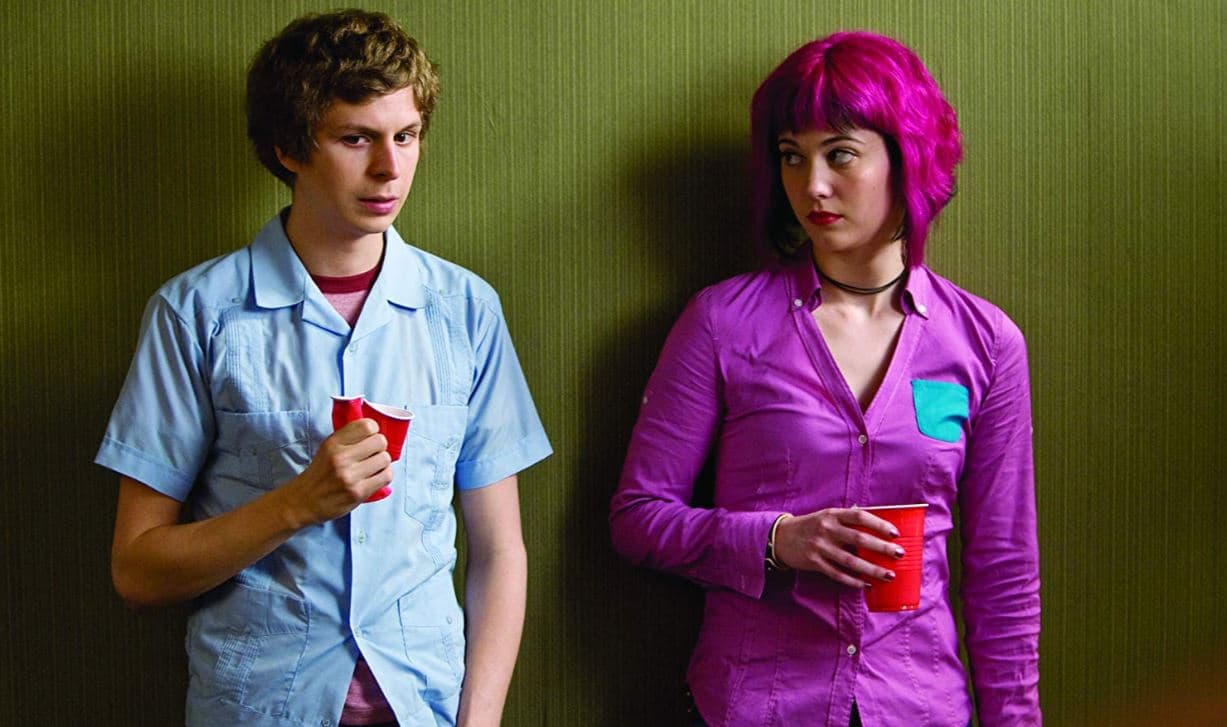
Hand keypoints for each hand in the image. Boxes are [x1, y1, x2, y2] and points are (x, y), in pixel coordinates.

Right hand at [280, 419, 392, 526]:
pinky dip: (384, 476)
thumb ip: (349, 438)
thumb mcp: (328, 448)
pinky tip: (374, 478)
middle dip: (379, 448)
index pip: (367, 426)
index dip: (373, 431)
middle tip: (372, 454)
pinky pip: (386, 476)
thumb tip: (376, 430)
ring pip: (385, 459)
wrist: (303, 501)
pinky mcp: (358, 492)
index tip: (369, 438)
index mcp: (333, 443)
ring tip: (372, 468)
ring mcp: (350, 476)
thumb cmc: (320, 474)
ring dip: (382, 463)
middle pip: (380, 441)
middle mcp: (341, 458)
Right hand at [772, 508, 903, 587]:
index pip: (859, 517)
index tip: (895, 533)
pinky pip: (837, 574)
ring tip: (889, 575)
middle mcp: (827, 530)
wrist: (782, 537)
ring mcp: (820, 547)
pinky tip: (867, 584)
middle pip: (859, 539)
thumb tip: (878, 519)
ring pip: (850, 561)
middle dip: (881, 548)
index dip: (879, 524)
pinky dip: (853, 581)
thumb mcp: (827, 516)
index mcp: (832, 515)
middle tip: (899, 554)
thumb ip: (849, 518)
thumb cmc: (812, 525)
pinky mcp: (814, 563)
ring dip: (872, 569)